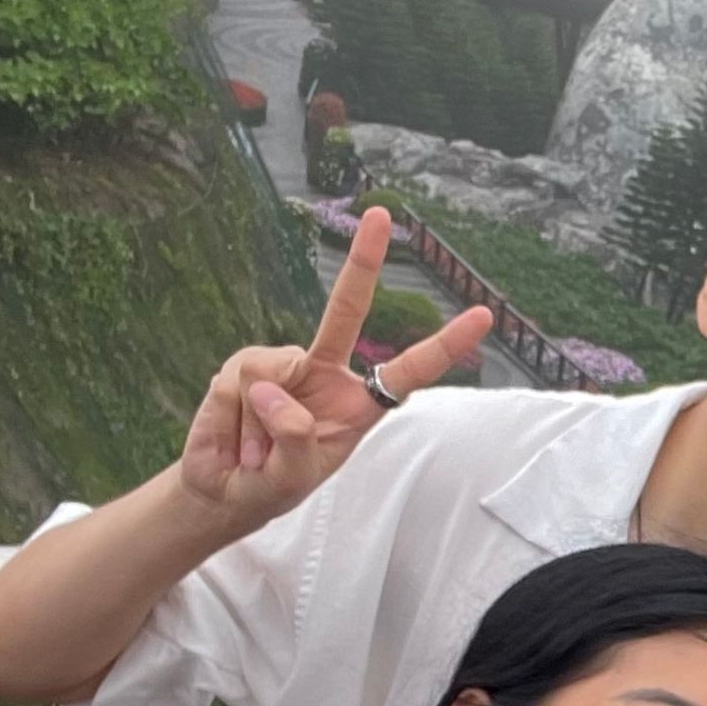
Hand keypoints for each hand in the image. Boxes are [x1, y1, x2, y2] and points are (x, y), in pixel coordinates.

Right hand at [175, 207, 494, 528]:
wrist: (222, 491)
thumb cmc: (271, 485)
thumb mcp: (293, 477)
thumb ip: (293, 438)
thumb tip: (273, 386)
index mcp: (358, 404)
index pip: (408, 371)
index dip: (445, 345)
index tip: (484, 316)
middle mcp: (325, 373)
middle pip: (347, 311)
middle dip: (364, 261)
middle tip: (382, 214)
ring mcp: (284, 364)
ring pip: (274, 369)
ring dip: (258, 424)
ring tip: (254, 451)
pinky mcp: (244, 366)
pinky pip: (239, 382)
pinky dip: (233, 418)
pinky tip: (234, 438)